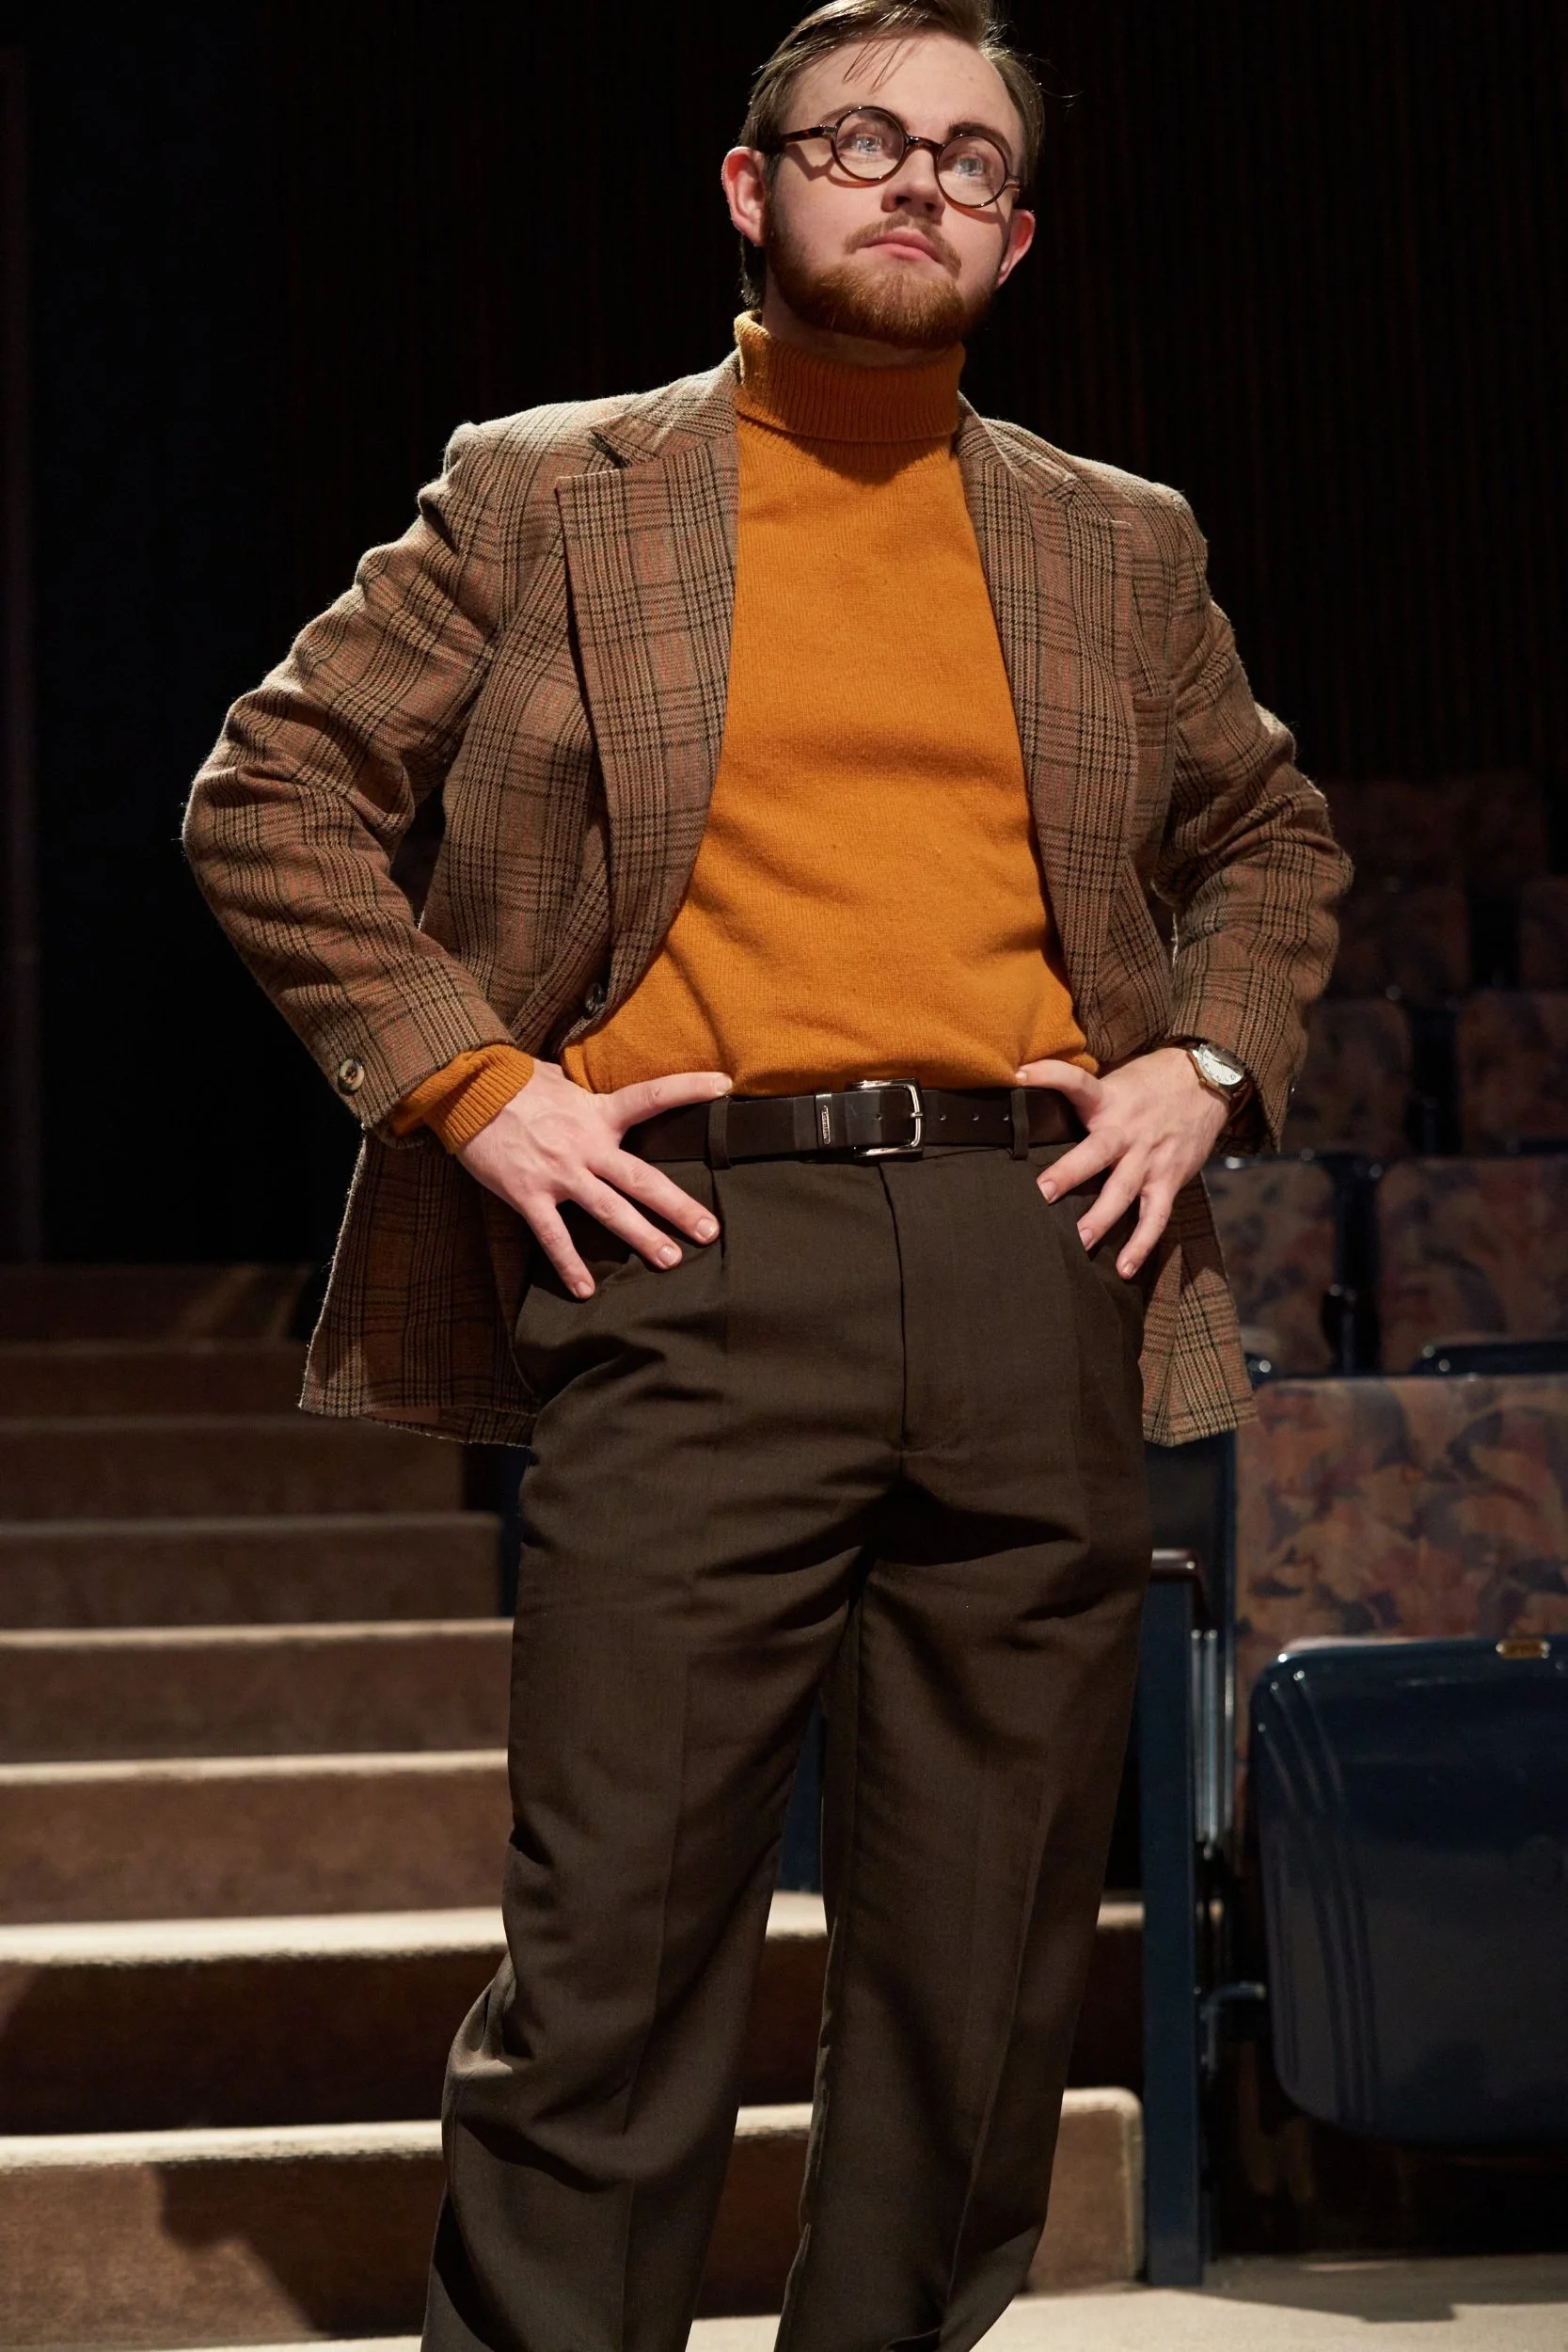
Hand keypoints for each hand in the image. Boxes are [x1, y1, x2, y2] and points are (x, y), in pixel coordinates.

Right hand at [458, 1060, 731, 1298]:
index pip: (651, 1096)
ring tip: (670, 1260)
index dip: (688, 1088)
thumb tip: (580, 1083)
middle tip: (709, 1231)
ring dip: (641, 1237)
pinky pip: (554, 1236)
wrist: (465, 1092)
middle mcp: (585, 1145)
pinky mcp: (529, 1194)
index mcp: (597, 1112)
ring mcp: (559, 1173)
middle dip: (677, 1206)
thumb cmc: (512, 1084)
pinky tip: (586, 1291)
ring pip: (609, 1210)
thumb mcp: (555, 1080)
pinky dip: (570, 1265)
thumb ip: (579, 1091)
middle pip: (641, 1178)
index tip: (723, 1085)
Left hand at [1017, 1047, 1231, 1279]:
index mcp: (1109, 1100)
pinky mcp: (1169, 1179)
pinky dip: (1141, 1243)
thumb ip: (1087, 1095)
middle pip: (1096, 1153)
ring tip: (1079, 1241)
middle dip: (1069, 1173)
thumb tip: (1037, 1093)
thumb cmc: (1153, 1081)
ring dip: (1101, 1218)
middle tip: (1041, 1193)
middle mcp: (1128, 1131)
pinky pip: (1155, 1216)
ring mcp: (1149, 1158)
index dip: (1050, 1075)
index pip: (1077, 1082)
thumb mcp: (1118, 1078)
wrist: (1208, 1081)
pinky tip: (1125, 1268)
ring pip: (1123, 1192)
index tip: (1021, 1075)